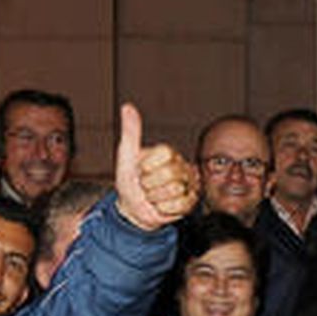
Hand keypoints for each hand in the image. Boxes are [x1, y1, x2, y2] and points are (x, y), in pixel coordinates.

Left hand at [113, 103, 199, 230]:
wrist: (132, 208)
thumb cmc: (129, 180)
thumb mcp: (126, 155)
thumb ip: (130, 132)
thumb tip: (127, 106)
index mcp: (168, 153)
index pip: (165, 153)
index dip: (148, 165)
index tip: (140, 169)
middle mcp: (181, 166)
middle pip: (170, 173)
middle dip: (150, 183)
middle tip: (145, 184)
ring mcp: (187, 184)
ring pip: (175, 190)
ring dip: (156, 197)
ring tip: (153, 195)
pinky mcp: (190, 202)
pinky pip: (180, 205)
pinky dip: (164, 208)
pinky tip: (161, 205)